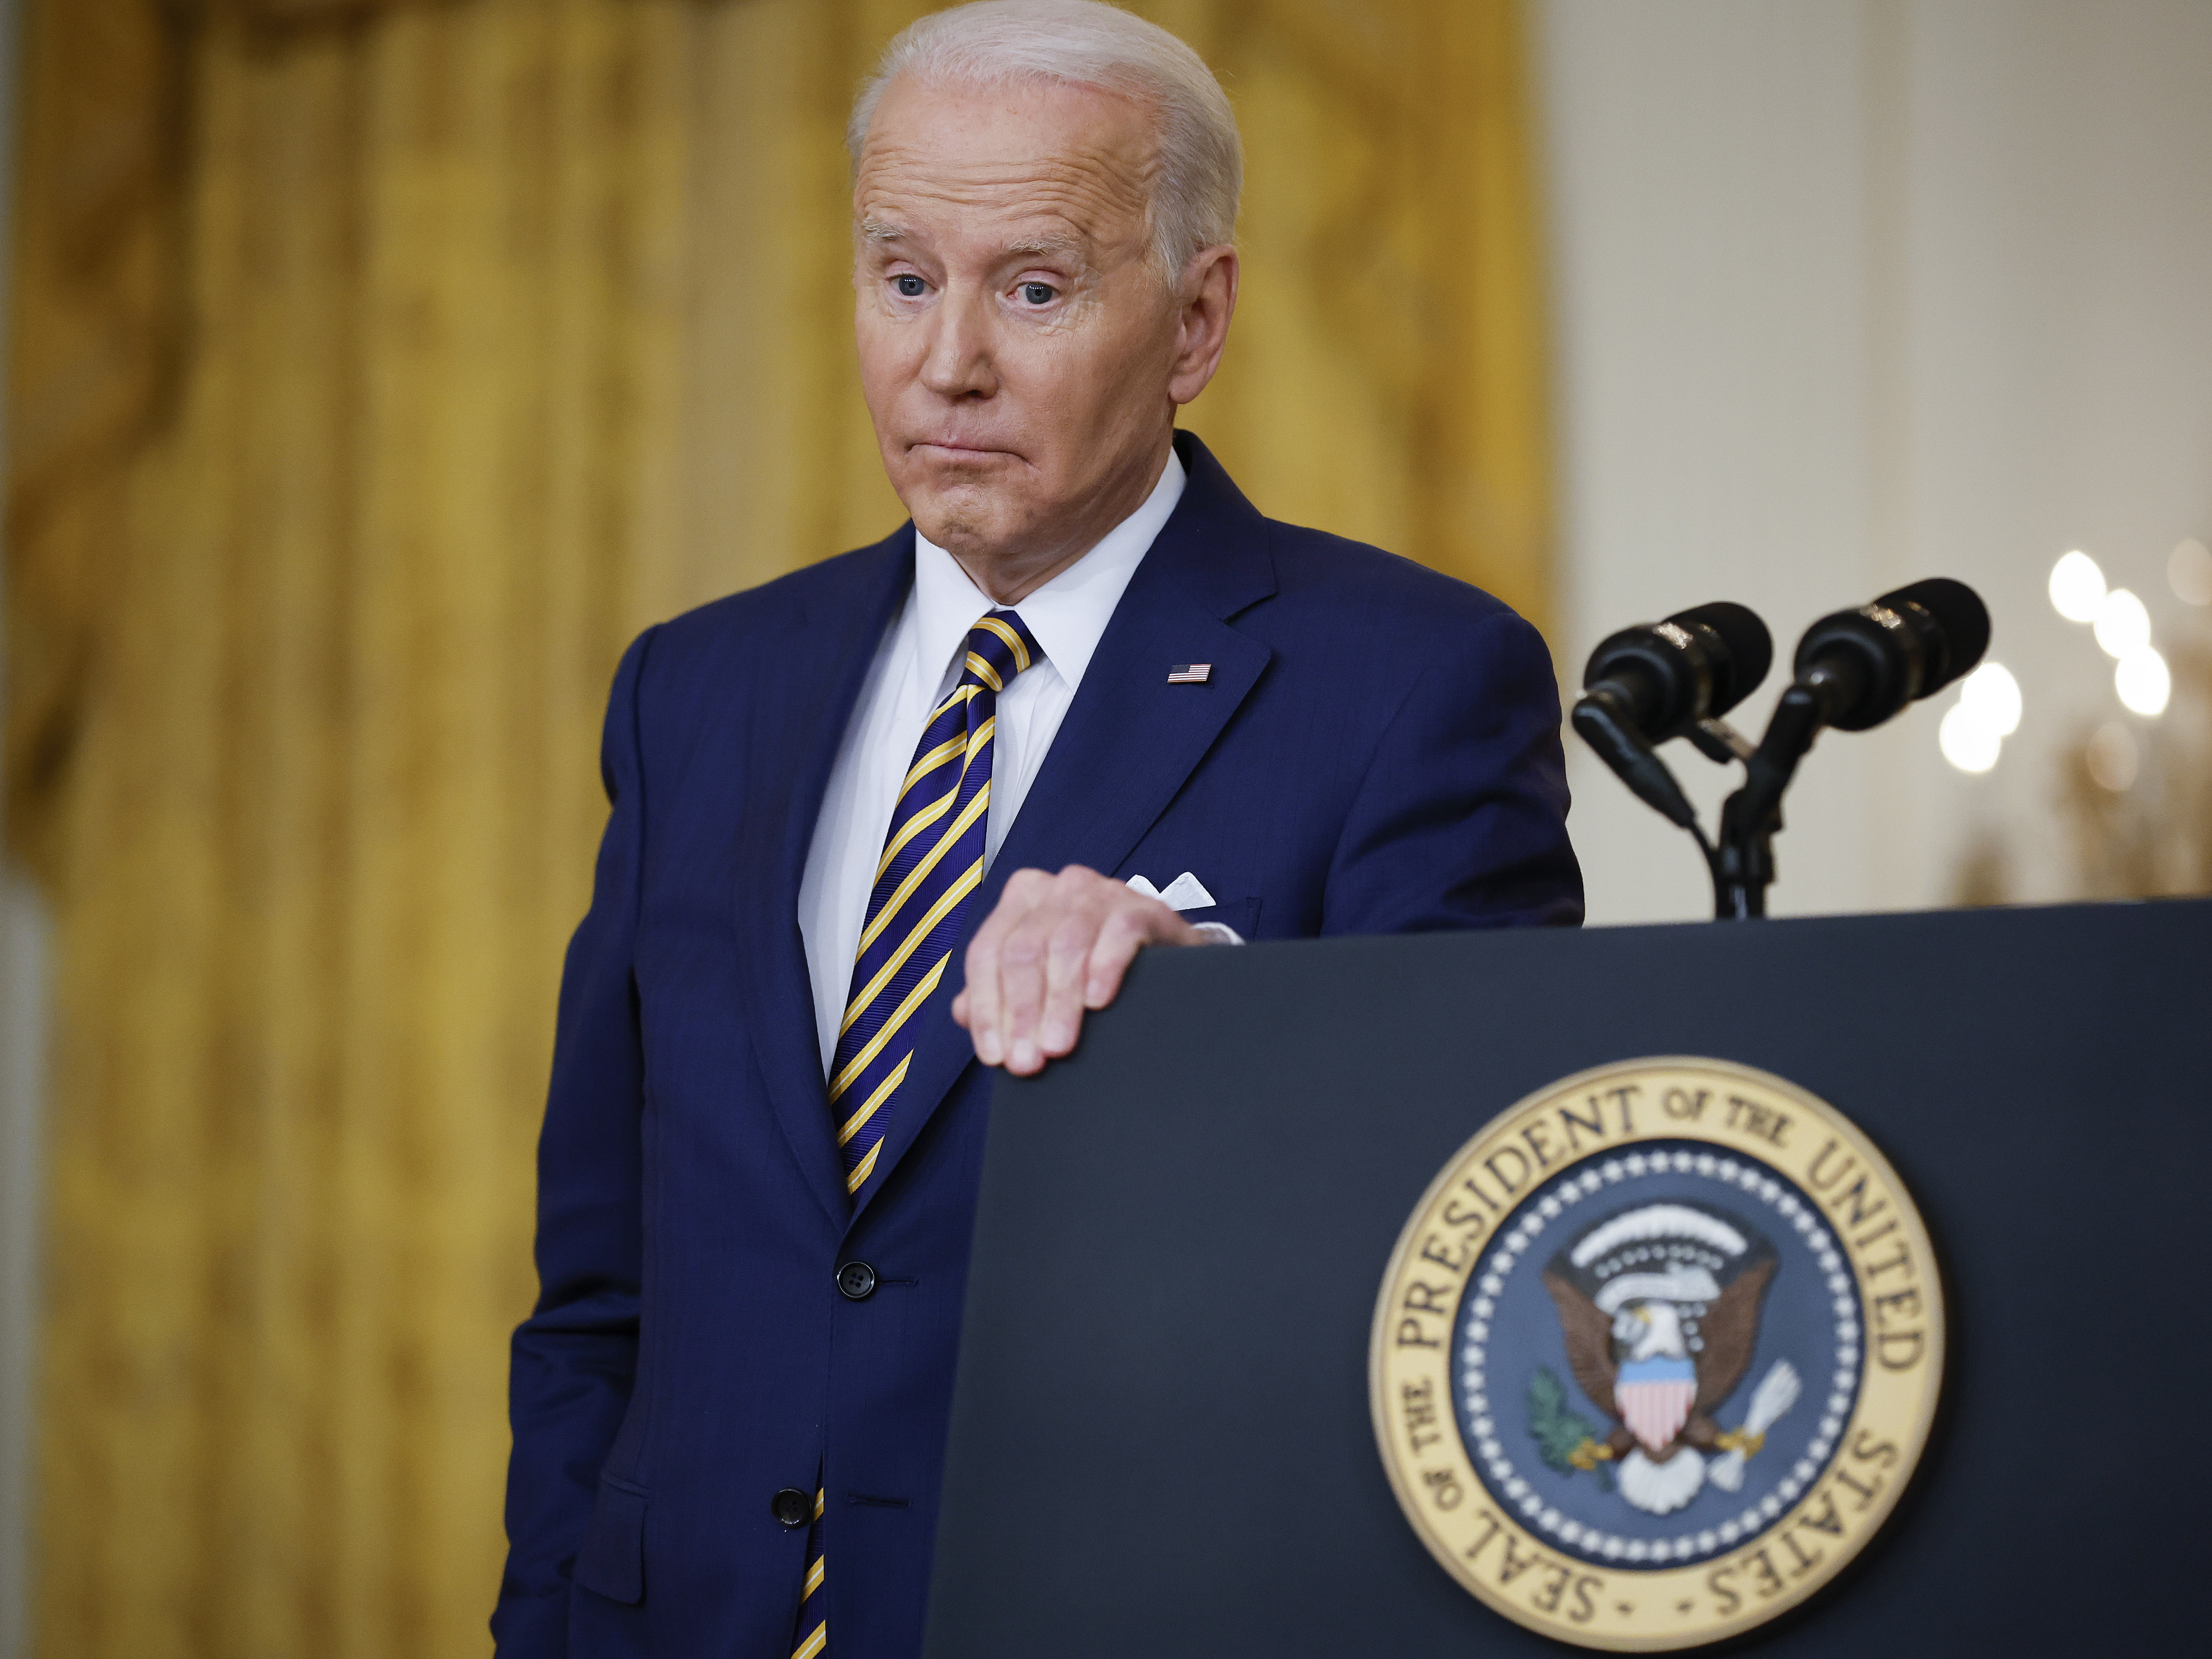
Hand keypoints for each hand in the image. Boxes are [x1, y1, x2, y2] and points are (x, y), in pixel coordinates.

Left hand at [952, 865, 1202, 1074]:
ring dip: (1059, 1002)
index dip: (987, 1007)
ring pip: (1066, 945)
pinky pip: (1118, 933)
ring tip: (1058, 1045)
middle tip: (1029, 1060)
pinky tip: (1098, 1002)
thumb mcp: (1042, 976)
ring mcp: (1100, 892)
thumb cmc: (1093, 965)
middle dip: (1022, 1012)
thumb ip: (998, 990)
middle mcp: (1055, 889)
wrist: (1164, 955)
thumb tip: (963, 1012)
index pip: (986, 953)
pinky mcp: (1141, 906)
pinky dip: (1104, 968)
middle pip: (1023, 951)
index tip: (995, 1055)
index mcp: (1020, 900)